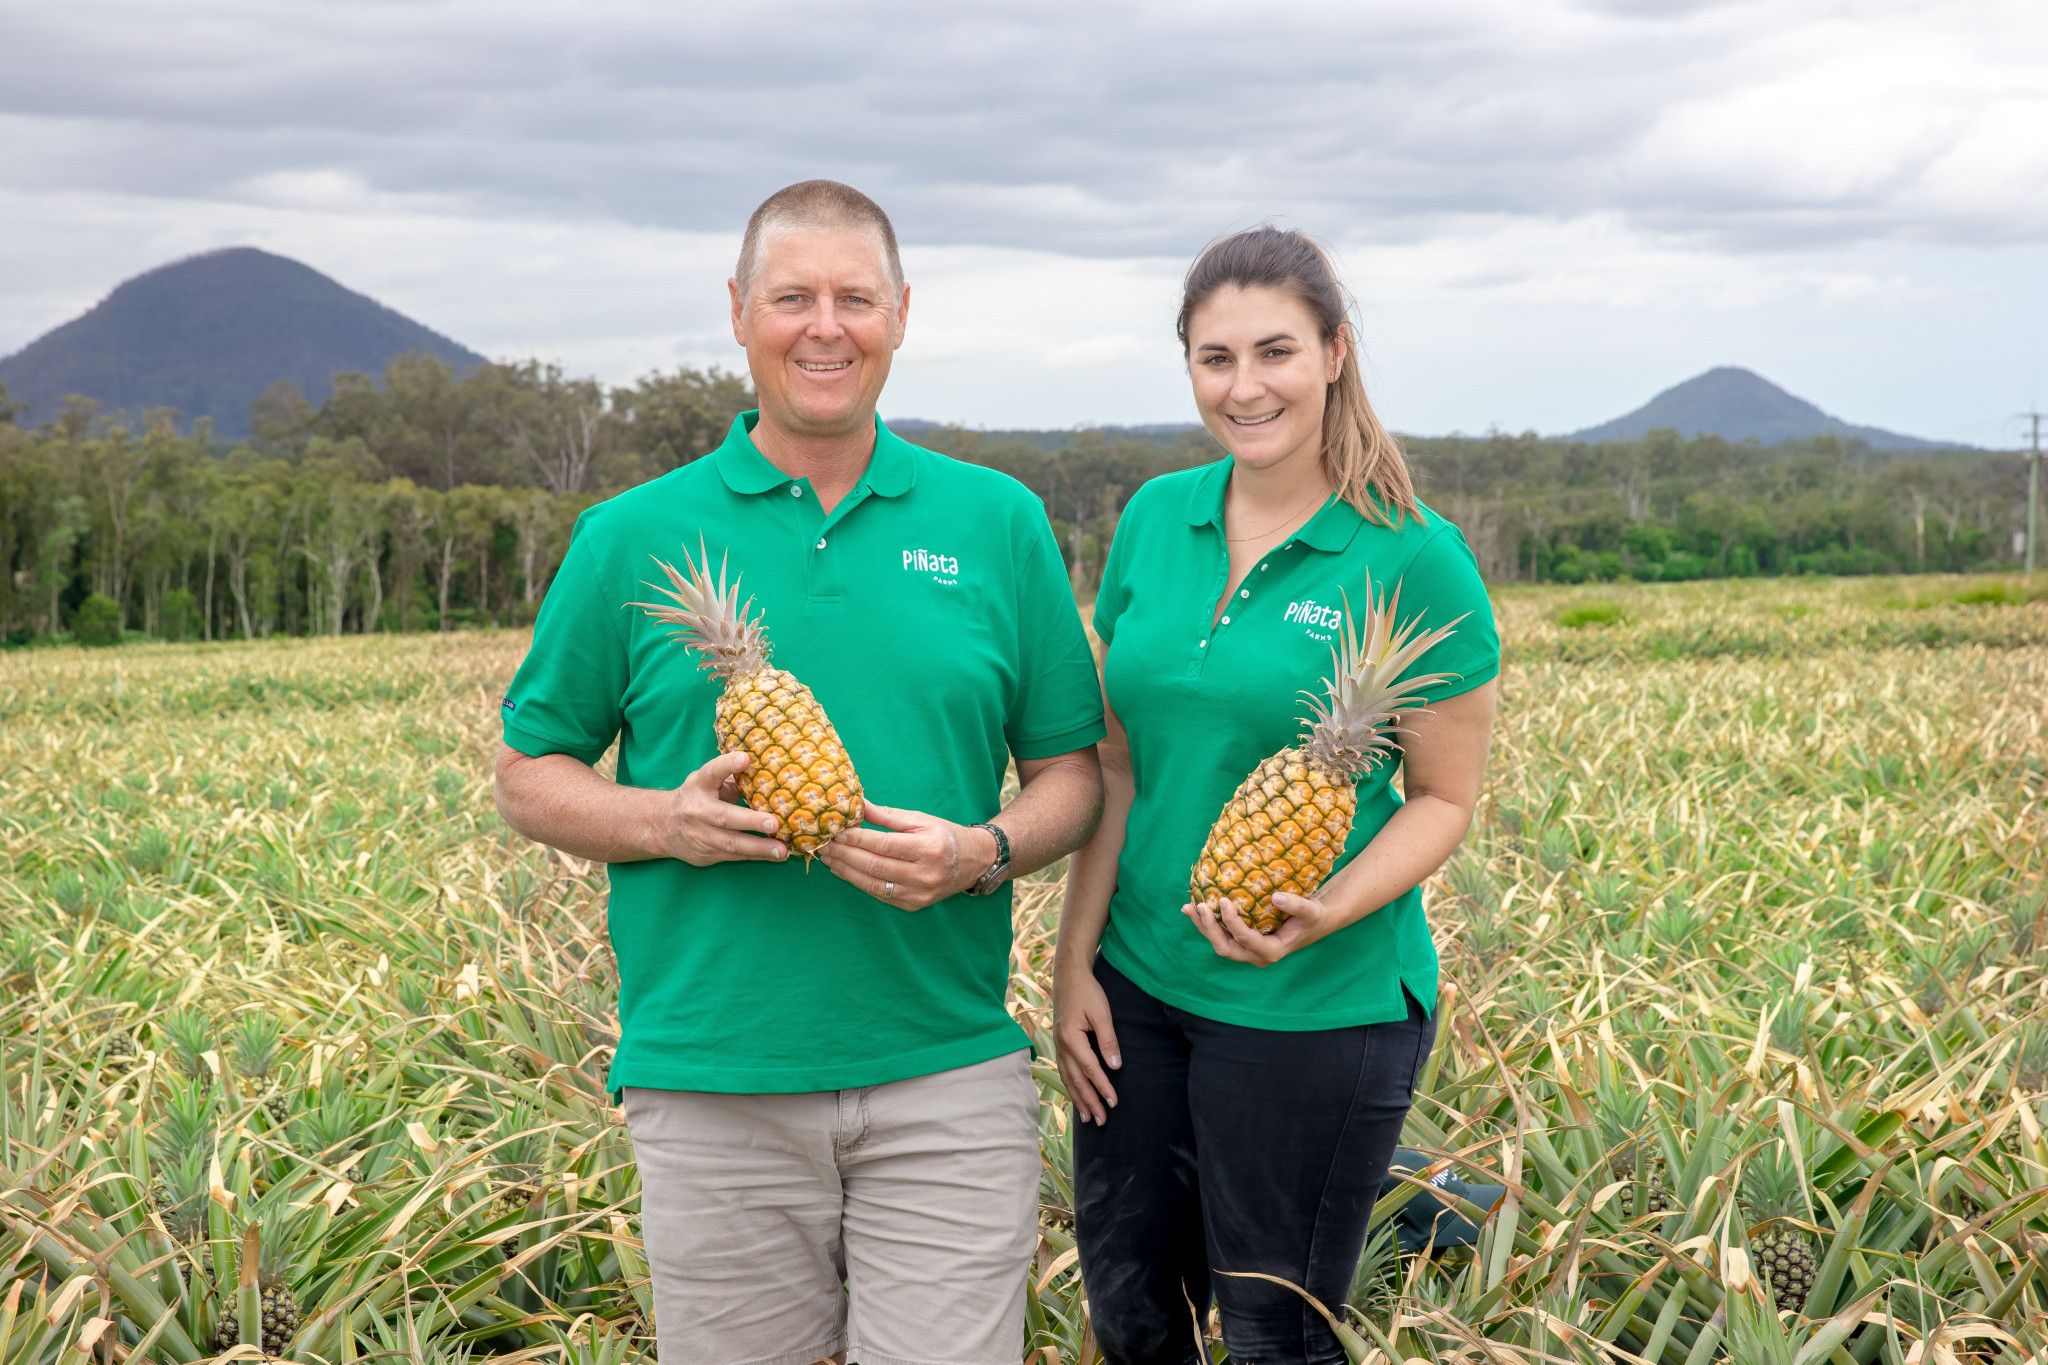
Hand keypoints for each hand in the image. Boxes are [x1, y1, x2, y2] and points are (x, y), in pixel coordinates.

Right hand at [661, 752, 788, 866]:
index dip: (727, 765)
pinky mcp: (706, 853)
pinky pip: (734, 856)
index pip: (712, 772)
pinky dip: (756, 856)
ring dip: (759, 848)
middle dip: (750, 821)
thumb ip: (732, 778)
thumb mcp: (707, 782)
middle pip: (724, 816)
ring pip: (731, 843)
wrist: (663, 826)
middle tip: (774, 823)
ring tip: (782, 850)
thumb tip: (767, 773)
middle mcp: (697, 809)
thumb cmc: (697, 798)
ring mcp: (700, 834)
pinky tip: (776, 856)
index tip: (746, 759)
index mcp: (699, 785)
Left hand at [816, 803, 995, 910]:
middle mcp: (924, 874)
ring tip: (829, 859)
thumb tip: (859, 806)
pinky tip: (845, 871)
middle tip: (825, 846)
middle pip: (875, 866)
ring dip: (847, 872)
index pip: (883, 845)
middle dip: (846, 856)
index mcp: (927, 848)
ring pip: (874, 885)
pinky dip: (859, 883)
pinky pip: (880, 895)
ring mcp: (919, 893)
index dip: (857, 840)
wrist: (974, 861)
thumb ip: (888, 816)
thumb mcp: (920, 819)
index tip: (837, 833)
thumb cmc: (945, 835)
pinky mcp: (914, 905)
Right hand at [1053, 958, 1120, 1124]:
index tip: (1114, 1102)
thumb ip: (1108, 1040)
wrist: (1068, 975)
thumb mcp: (1101, 1013)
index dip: (1102, 1087)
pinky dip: (1071, 1086)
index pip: (1090, 1069)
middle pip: (1076, 1080)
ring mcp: (1058, 1045)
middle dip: (1089, 1101)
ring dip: (1078, 1098)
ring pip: (1068, 1078)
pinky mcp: (1060, 1043)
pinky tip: (1076, 1095)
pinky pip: (1064, 1070)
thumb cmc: (1087, 992)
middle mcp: (1061, 1046)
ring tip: (1087, 1118)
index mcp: (1071, 1039)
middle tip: (1102, 1121)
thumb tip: (1115, 1066)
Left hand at [1181, 891, 1346, 966]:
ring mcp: (1247, 950)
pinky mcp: (1241, 942)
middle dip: (1209, 929)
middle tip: (1200, 906)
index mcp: (1272, 951)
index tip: (1224, 901)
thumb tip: (1276, 897)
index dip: (1233, 923)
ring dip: (1203, 926)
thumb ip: (1297, 906)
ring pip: (1219, 943)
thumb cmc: (1313, 917)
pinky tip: (1195, 908)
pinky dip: (1207, 923)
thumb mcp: (1311, 911)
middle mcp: (1256, 955)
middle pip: (1226, 948)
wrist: (1312, 922)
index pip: (1247, 940)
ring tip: (1189, 907)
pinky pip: (1221, 935)